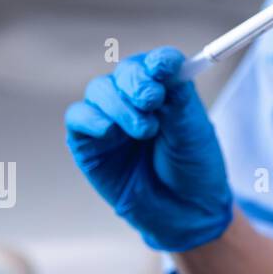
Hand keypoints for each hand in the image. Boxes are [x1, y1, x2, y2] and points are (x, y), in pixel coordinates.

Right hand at [65, 46, 232, 251]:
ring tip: (145, 130)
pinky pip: (78, 118)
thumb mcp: (194, 131)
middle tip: (153, 99)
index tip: (166, 65)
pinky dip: (92, 118)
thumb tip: (167, 65)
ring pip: (99, 90)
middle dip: (137, 81)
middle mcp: (135, 101)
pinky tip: (110, 131)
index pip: (156, 63)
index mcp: (166, 92)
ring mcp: (110, 121)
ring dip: (120, 104)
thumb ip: (178, 98)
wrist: (185, 212)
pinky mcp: (89, 144)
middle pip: (125, 72)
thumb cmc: (194, 169)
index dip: (159, 60)